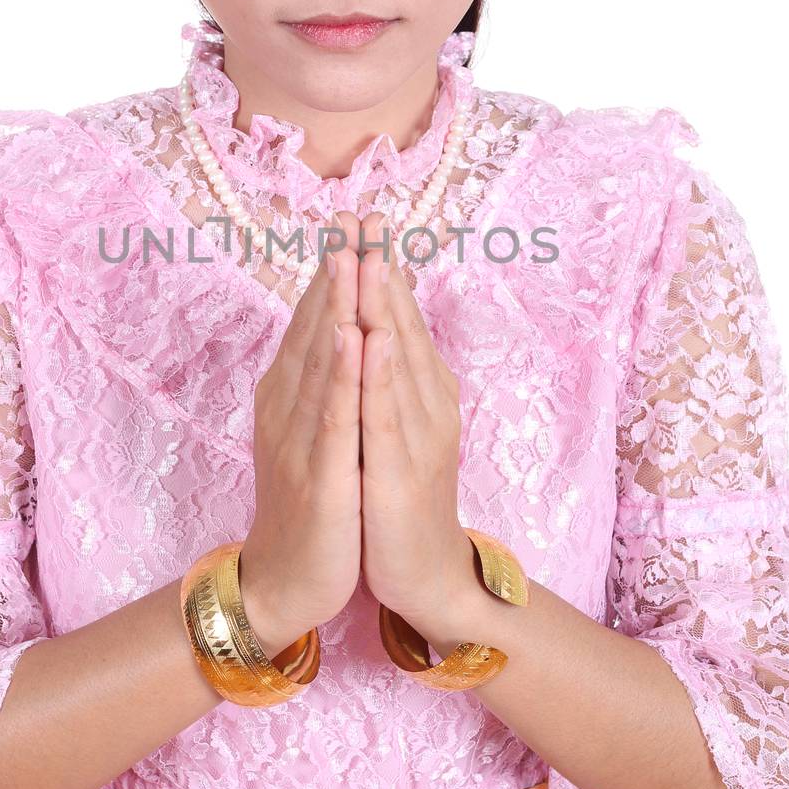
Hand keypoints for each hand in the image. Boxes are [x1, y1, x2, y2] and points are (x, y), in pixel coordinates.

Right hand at [239, 211, 363, 656]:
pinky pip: (332, 415)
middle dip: (336, 268)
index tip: (352, 217)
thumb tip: (336, 327)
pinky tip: (351, 336)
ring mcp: (300, 438)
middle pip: (314, 326)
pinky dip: (340, 373)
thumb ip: (318, 381)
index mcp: (289, 394)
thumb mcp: (310, 432)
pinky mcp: (320, 473)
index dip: (334, 267)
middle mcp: (287, 405)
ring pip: (320, 360)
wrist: (286, 581)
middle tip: (352, 213)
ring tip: (350, 254)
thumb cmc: (308, 504)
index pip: (314, 319)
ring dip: (335, 305)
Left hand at [354, 211, 483, 643]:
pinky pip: (384, 417)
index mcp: (422, 389)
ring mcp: (416, 437)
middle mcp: (427, 403)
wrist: (426, 575)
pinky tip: (369, 340)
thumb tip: (376, 319)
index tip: (362, 214)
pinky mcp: (399, 473)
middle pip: (401, 324)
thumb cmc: (403, 496)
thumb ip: (391, 372)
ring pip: (396, 360)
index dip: (381, 264)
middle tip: (366, 213)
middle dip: (381, 267)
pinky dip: (377, 376)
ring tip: (370, 256)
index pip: (399, 316)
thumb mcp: (397, 425)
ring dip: (382, 307)